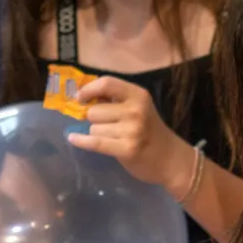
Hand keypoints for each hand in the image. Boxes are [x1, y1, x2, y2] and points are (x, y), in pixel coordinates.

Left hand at [65, 76, 190, 192]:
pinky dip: (82, 141)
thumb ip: (115, 100)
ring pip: (94, 127)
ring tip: (112, 138)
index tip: (79, 98)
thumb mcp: (138, 108)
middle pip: (95, 110)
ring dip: (96, 133)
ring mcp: (132, 130)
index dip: (88, 90)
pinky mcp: (127, 149)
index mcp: (138, 95)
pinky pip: (95, 142)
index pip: (106, 83)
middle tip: (105, 125)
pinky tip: (73, 138)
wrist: (170, 159)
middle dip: (93, 119)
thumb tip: (82, 97)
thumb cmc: (149, 132)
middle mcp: (136, 110)